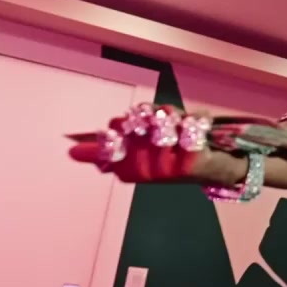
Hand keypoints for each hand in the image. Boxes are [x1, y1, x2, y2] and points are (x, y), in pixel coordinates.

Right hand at [67, 104, 207, 183]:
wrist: (215, 170)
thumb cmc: (172, 156)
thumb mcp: (139, 150)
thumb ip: (108, 149)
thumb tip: (71, 151)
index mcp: (129, 170)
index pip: (109, 145)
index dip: (116, 130)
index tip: (122, 126)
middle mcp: (146, 172)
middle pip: (134, 128)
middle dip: (144, 116)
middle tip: (156, 119)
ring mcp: (169, 169)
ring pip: (160, 123)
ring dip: (169, 114)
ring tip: (176, 120)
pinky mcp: (191, 162)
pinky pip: (185, 127)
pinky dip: (192, 118)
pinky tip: (196, 123)